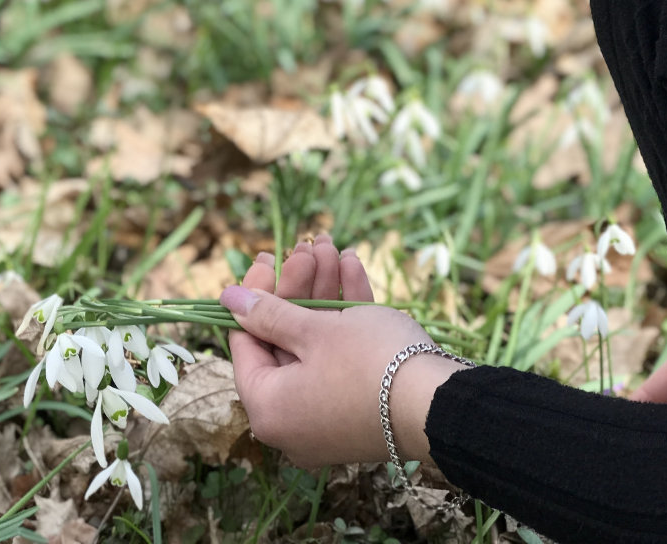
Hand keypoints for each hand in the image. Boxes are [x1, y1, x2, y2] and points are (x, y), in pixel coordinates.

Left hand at [222, 231, 473, 469]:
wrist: (439, 404)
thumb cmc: (367, 363)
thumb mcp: (313, 330)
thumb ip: (268, 312)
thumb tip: (227, 299)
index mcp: (269, 408)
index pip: (246, 341)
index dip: (257, 292)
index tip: (271, 257)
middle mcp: (293, 420)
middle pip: (284, 339)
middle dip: (300, 285)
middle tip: (309, 247)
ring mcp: (328, 416)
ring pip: (317, 343)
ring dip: (325, 291)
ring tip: (334, 247)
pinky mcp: (358, 407)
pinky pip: (341, 359)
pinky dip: (346, 317)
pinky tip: (353, 268)